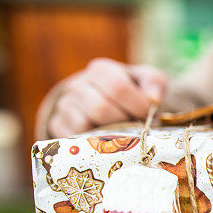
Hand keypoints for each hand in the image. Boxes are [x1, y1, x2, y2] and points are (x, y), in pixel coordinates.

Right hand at [43, 58, 167, 136]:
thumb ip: (154, 83)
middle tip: (135, 125)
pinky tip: (106, 139)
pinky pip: (73, 138)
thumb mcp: (147, 81)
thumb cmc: (132, 92)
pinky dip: (93, 143)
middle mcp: (78, 85)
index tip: (148, 114)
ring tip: (121, 131)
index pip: (117, 87)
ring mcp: (65, 105)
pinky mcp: (57, 125)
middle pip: (100, 108)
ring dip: (109, 133)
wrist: (107, 103)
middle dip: (123, 121)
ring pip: (84, 124)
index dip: (137, 105)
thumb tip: (152, 99)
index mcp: (101, 70)